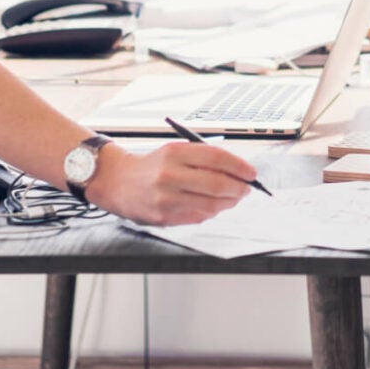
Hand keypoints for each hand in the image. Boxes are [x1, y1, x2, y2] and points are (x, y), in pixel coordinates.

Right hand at [86, 141, 257, 225]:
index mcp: (174, 153)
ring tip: (233, 197)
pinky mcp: (165, 217)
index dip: (238, 166)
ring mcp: (167, 198)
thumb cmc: (152, 166)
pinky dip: (212, 212)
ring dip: (229, 202)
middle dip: (239, 187)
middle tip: (246, 188)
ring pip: (212, 204)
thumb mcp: (174, 152)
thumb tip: (237, 171)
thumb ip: (203, 159)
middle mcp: (170, 175)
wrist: (119, 182)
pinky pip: (199, 217)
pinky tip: (213, 206)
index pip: (216, 158)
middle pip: (218, 183)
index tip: (251, 172)